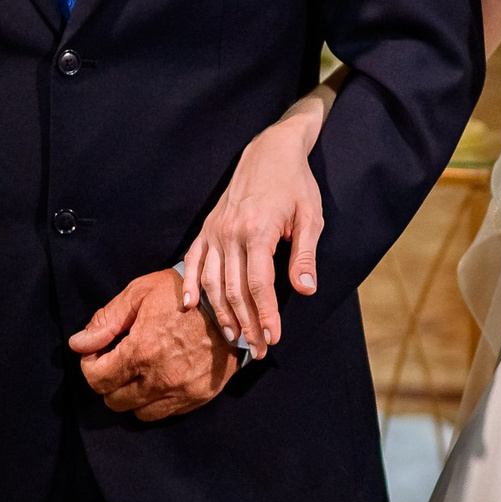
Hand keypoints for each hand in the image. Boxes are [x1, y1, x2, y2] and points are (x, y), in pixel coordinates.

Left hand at [73, 269, 241, 420]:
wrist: (236, 302)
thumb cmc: (184, 293)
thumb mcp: (141, 293)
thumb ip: (106, 321)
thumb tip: (78, 344)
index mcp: (141, 352)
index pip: (97, 380)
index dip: (89, 365)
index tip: (98, 352)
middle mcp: (159, 378)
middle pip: (114, 401)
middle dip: (108, 382)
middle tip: (117, 361)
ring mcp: (182, 390)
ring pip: (139, 413)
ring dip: (132, 395)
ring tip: (139, 372)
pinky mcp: (200, 395)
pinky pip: (166, 412)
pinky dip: (156, 400)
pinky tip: (161, 377)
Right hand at [185, 108, 325, 354]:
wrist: (270, 152)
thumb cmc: (296, 185)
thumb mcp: (310, 217)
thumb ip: (305, 255)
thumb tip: (306, 290)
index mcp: (257, 232)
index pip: (259, 285)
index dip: (266, 315)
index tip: (273, 339)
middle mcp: (230, 234)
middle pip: (235, 290)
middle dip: (247, 324)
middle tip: (256, 350)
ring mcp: (215, 231)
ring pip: (213, 282)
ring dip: (222, 313)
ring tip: (233, 337)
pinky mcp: (207, 228)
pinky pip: (194, 261)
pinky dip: (190, 286)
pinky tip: (190, 308)